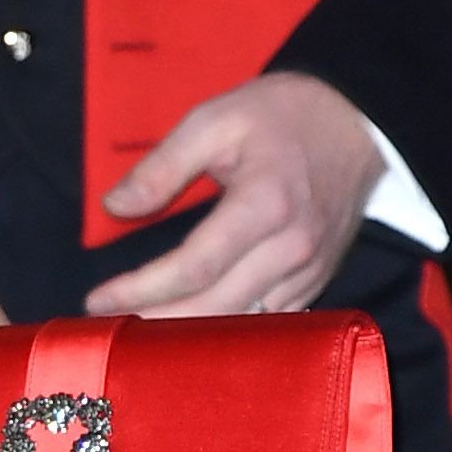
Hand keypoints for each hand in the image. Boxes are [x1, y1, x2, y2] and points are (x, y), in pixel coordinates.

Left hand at [86, 74, 386, 317]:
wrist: (355, 121)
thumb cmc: (280, 115)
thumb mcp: (214, 120)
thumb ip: (162, 166)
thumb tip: (115, 208)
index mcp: (265, 204)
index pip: (193, 267)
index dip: (140, 289)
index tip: (97, 300)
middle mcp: (292, 247)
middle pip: (215, 306)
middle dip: (156, 322)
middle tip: (107, 326)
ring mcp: (309, 270)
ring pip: (242, 323)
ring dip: (189, 335)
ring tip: (139, 333)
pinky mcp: (317, 280)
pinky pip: (267, 321)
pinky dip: (226, 330)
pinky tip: (189, 329)